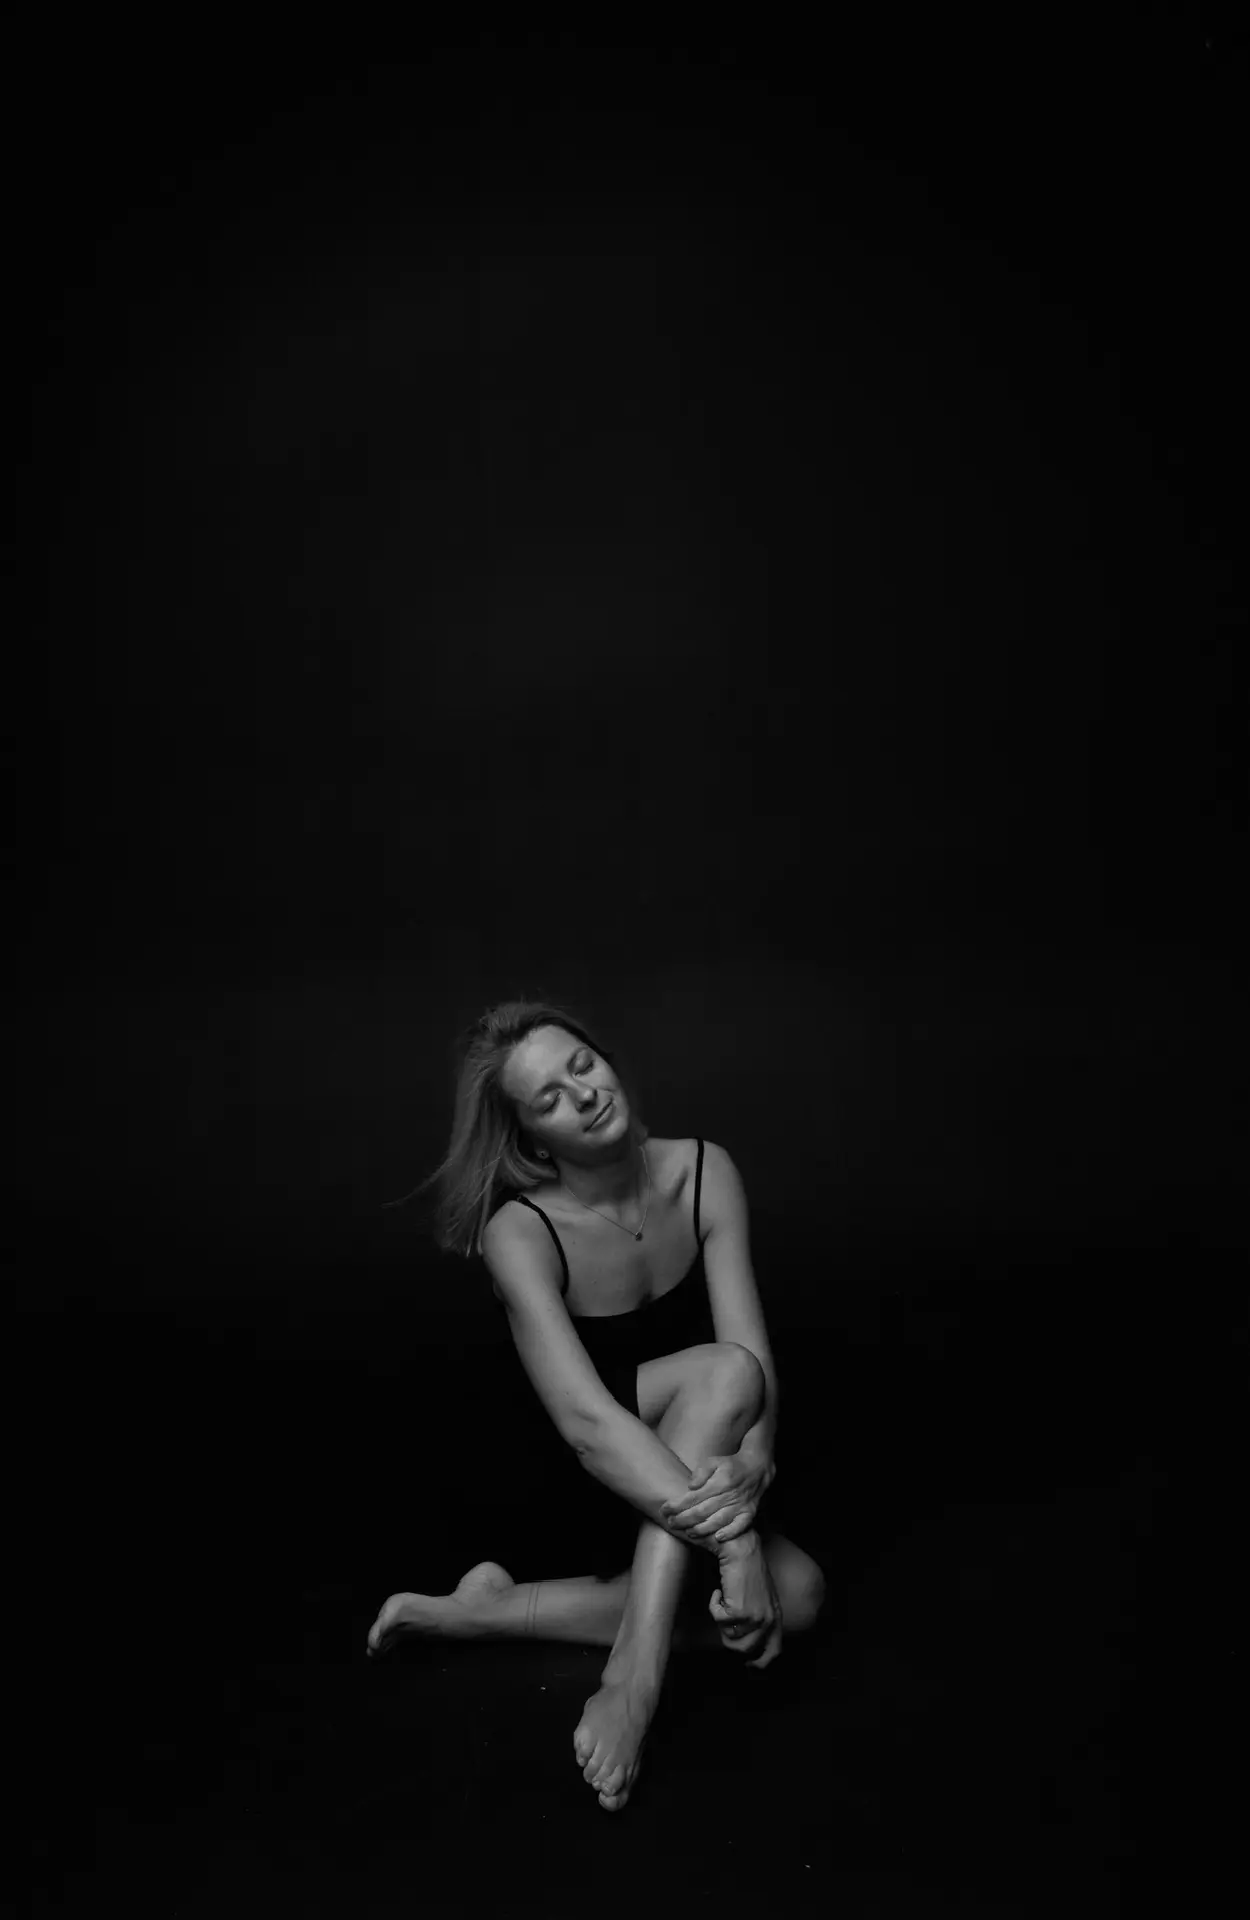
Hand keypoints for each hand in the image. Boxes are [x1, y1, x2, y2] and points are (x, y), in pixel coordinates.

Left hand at [659, 1450, 773, 1545]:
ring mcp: (740, 1505)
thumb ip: (701, 1471)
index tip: (664, 1509)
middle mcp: (730, 1494)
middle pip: (702, 1511)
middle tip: (670, 1523)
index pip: (693, 1497)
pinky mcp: (749, 1513)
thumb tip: (690, 1486)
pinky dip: (730, 1533)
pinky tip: (718, 1538)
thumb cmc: (730, 1465)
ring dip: (702, 1529)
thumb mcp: (714, 1461)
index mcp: (719, 1481)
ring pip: (718, 1521)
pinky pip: (740, 1525)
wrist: (757, 1468)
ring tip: (687, 1533)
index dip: (677, 1505)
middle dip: (683, 1519)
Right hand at [710, 1535, 782, 1669]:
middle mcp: (768, 1621)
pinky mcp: (739, 1612)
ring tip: (723, 1599)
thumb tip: (745, 1643)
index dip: (760, 1662)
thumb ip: (759, 1618)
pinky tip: (718, 1591)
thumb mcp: (762, 1598)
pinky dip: (713, 1604)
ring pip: (728, 1636)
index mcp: (776, 1617)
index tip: (748, 1664)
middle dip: (728, 1637)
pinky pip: (717, 1619)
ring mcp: (755, 1618)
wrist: (742, 1551)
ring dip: (720, 1618)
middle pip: (744, 1649)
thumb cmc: (748, 1570)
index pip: (773, 1652)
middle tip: (723, 1619)